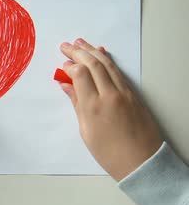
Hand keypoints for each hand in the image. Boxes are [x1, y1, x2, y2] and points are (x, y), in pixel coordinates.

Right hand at [59, 38, 162, 180]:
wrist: (142, 162)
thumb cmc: (110, 153)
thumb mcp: (86, 131)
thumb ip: (76, 104)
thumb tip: (66, 86)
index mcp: (94, 106)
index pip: (80, 74)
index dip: (69, 66)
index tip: (62, 64)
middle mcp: (110, 95)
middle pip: (93, 64)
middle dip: (78, 52)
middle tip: (65, 45)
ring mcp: (124, 93)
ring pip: (107, 64)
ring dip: (92, 51)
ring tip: (80, 42)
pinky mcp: (134, 94)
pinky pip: (118, 71)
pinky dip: (107, 60)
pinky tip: (100, 53)